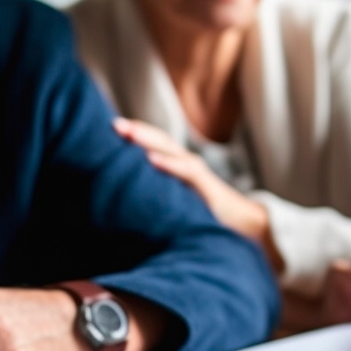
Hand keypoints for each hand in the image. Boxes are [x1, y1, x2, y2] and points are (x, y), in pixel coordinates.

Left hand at [114, 118, 281, 267]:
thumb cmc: (205, 215)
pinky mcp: (206, 188)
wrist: (244, 226)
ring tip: (127, 132)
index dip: (133, 134)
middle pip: (158, 140)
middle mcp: (185, 164)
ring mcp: (196, 173)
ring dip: (147, 139)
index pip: (152, 143)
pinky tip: (151, 160)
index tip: (106, 129)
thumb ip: (155, 195)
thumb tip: (120, 202)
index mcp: (176, 166)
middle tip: (112, 124)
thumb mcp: (175, 202)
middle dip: (136, 130)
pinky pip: (186, 172)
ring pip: (169, 149)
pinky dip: (169, 164)